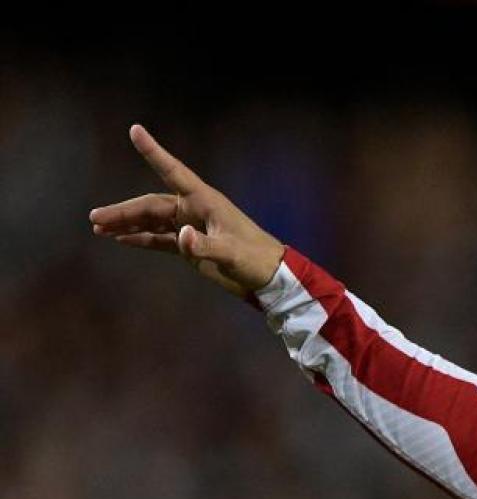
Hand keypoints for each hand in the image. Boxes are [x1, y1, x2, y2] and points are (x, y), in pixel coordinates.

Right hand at [88, 124, 285, 297]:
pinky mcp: (190, 246)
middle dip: (123, 210)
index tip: (135, 130)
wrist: (268, 278)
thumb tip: (180, 238)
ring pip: (151, 221)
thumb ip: (206, 245)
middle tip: (95, 218)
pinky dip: (140, 239)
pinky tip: (120, 239)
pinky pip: (159, 239)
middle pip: (151, 204)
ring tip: (99, 228)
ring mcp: (190, 228)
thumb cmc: (256, 258)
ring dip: (127, 224)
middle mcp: (194, 210)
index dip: (154, 152)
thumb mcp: (232, 252)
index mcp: (205, 200)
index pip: (173, 171)